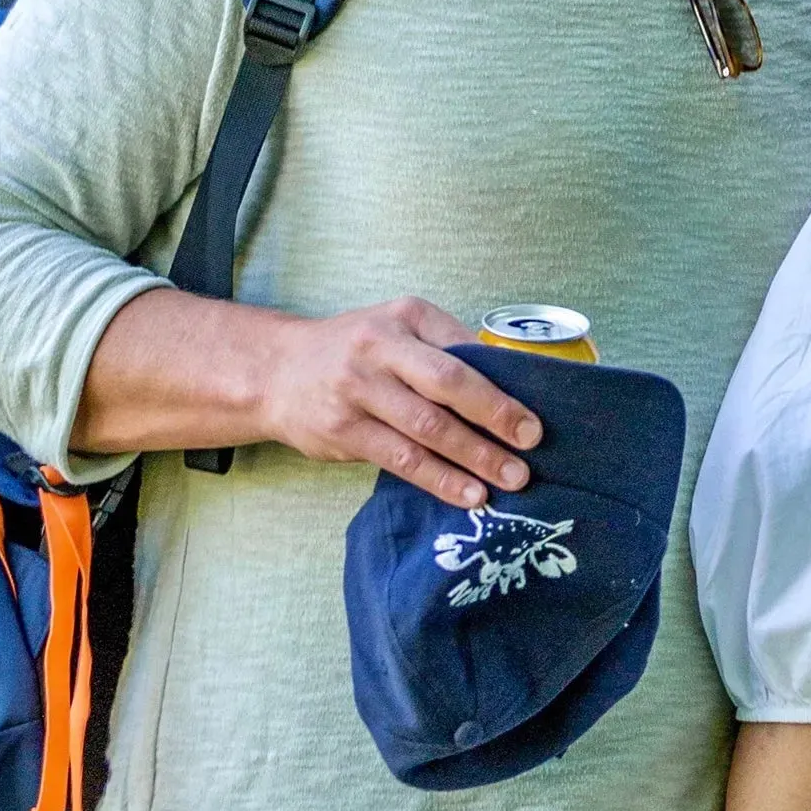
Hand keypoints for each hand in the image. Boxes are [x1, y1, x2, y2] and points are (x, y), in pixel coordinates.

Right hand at [259, 297, 540, 506]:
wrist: (277, 371)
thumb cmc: (355, 349)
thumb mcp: (399, 327)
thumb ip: (445, 347)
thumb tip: (509, 383)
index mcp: (405, 316)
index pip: (462, 352)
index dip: (501, 387)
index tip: (533, 417)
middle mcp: (379, 348)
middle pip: (447, 385)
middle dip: (494, 418)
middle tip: (530, 445)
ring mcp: (357, 391)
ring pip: (426, 429)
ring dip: (473, 458)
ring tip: (509, 479)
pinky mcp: (342, 431)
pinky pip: (400, 459)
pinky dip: (438, 479)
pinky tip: (467, 493)